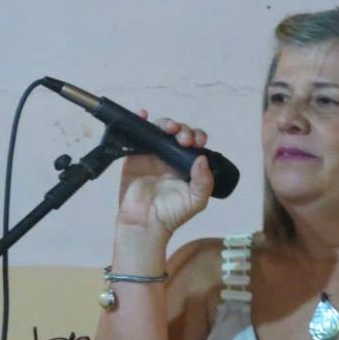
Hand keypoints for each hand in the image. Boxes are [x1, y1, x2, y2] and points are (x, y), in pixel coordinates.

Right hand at [115, 111, 214, 238]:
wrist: (145, 224)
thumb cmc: (172, 215)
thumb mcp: (196, 200)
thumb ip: (204, 181)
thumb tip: (202, 158)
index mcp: (187, 165)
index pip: (195, 143)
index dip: (197, 137)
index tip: (197, 142)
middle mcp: (170, 157)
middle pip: (178, 133)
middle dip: (183, 130)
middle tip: (183, 139)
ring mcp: (152, 155)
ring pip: (159, 130)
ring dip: (166, 123)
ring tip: (169, 128)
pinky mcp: (134, 156)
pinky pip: (137, 135)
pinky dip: (140, 121)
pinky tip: (143, 115)